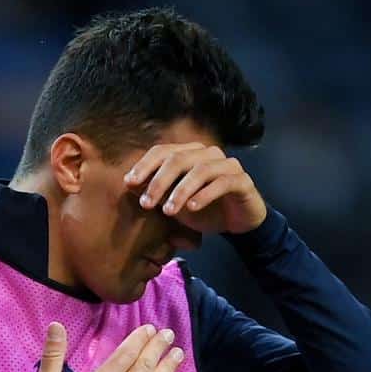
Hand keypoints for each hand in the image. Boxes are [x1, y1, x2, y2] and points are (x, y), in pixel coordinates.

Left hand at [123, 141, 266, 237]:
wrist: (238, 220)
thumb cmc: (205, 210)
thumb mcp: (175, 204)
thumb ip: (157, 193)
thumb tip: (130, 183)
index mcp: (190, 154)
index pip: (163, 151)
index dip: (145, 165)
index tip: (129, 183)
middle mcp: (208, 154)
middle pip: (179, 159)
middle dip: (159, 181)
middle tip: (145, 204)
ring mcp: (227, 165)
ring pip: (200, 170)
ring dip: (181, 191)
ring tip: (168, 212)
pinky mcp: (241, 180)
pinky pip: (222, 183)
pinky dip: (205, 195)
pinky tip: (192, 208)